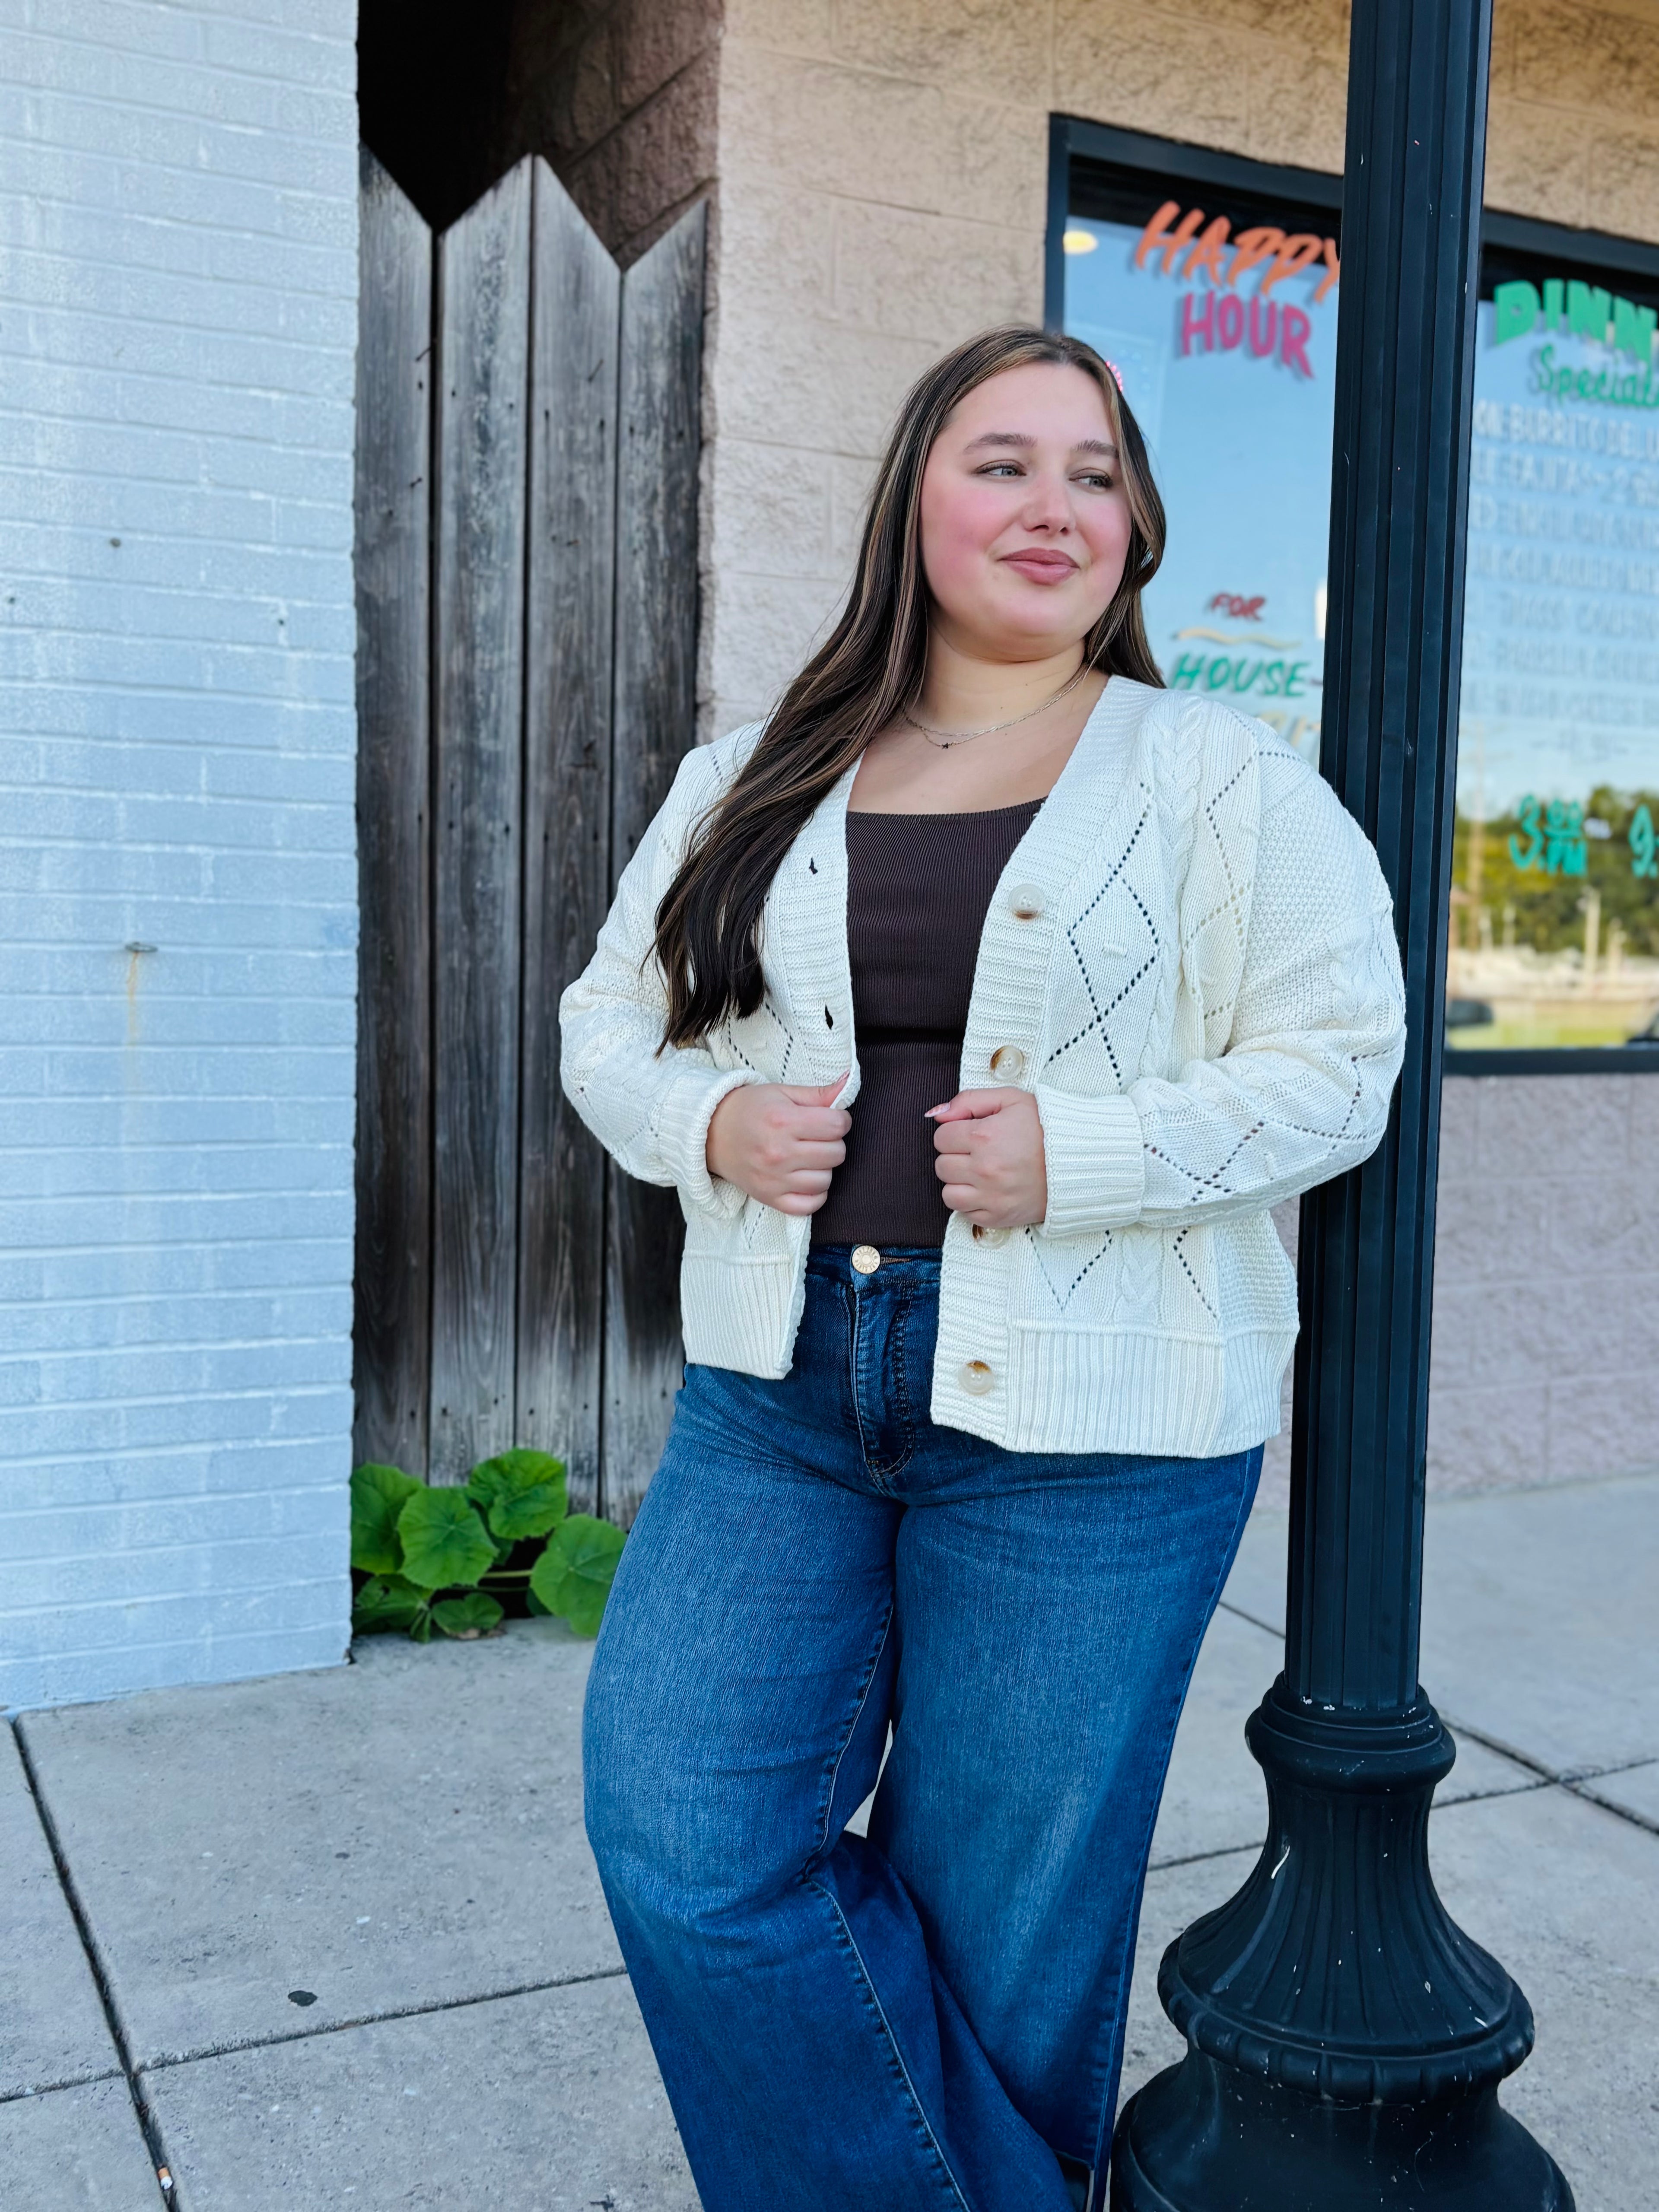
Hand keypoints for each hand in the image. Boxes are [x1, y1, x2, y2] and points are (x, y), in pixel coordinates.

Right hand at [707, 1078, 850, 1214]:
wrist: (711, 1133)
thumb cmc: (749, 1109)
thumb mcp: (781, 1092)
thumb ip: (818, 1093)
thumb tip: (848, 1083)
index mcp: (783, 1121)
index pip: (837, 1126)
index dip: (840, 1120)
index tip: (830, 1119)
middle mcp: (778, 1152)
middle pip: (836, 1153)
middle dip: (833, 1142)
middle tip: (816, 1137)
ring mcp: (774, 1179)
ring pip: (826, 1180)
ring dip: (823, 1168)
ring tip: (809, 1157)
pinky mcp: (769, 1198)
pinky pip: (810, 1205)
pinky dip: (814, 1194)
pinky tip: (806, 1178)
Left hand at [928, 1088, 1046, 1228]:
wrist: (1078, 1161)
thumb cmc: (1044, 1127)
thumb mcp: (1010, 1100)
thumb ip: (969, 1100)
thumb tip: (937, 1114)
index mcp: (984, 1137)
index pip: (941, 1137)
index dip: (955, 1132)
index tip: (972, 1133)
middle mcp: (984, 1169)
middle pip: (942, 1165)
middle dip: (956, 1156)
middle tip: (979, 1152)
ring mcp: (991, 1197)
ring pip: (948, 1193)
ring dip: (959, 1182)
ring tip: (980, 1172)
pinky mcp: (998, 1217)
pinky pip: (964, 1213)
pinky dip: (971, 1202)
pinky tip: (988, 1189)